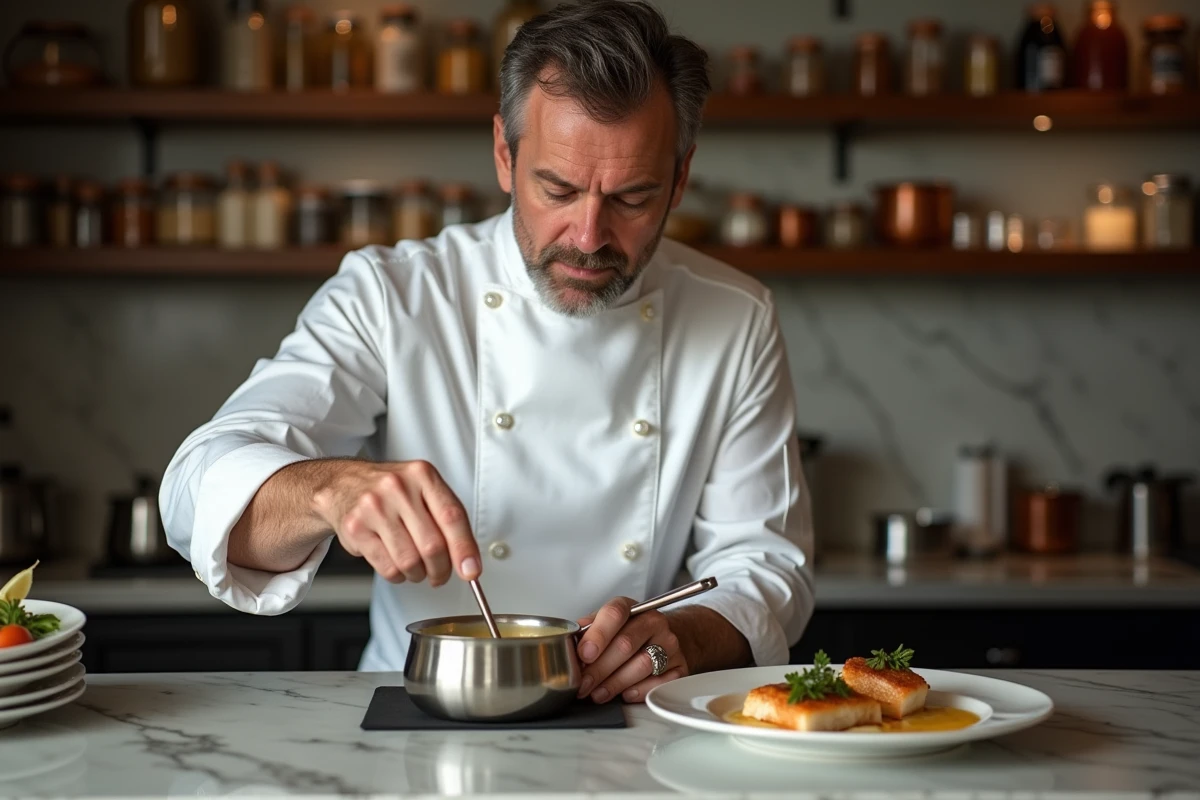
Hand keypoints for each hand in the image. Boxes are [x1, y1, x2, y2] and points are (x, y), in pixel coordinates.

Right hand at [312, 460, 479, 586]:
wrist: (343, 484)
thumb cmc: (392, 492)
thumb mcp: (423, 490)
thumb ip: (448, 520)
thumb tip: (469, 562)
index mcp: (422, 475)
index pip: (452, 517)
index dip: (465, 549)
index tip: (472, 571)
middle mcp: (398, 487)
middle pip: (432, 545)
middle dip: (441, 569)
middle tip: (440, 574)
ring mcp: (374, 507)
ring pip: (409, 561)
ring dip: (418, 574)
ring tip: (416, 569)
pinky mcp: (355, 528)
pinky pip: (387, 568)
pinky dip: (398, 575)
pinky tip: (396, 565)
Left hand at [574, 597, 688, 704]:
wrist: (667, 637)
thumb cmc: (630, 632)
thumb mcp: (607, 624)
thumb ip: (588, 632)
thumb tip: (569, 646)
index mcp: (631, 608)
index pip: (614, 614)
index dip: (597, 635)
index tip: (583, 655)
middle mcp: (653, 622)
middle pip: (625, 644)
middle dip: (599, 668)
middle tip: (583, 684)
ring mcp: (669, 643)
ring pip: (642, 665)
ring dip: (615, 683)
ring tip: (598, 693)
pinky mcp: (680, 666)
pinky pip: (660, 681)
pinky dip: (639, 691)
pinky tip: (624, 694)